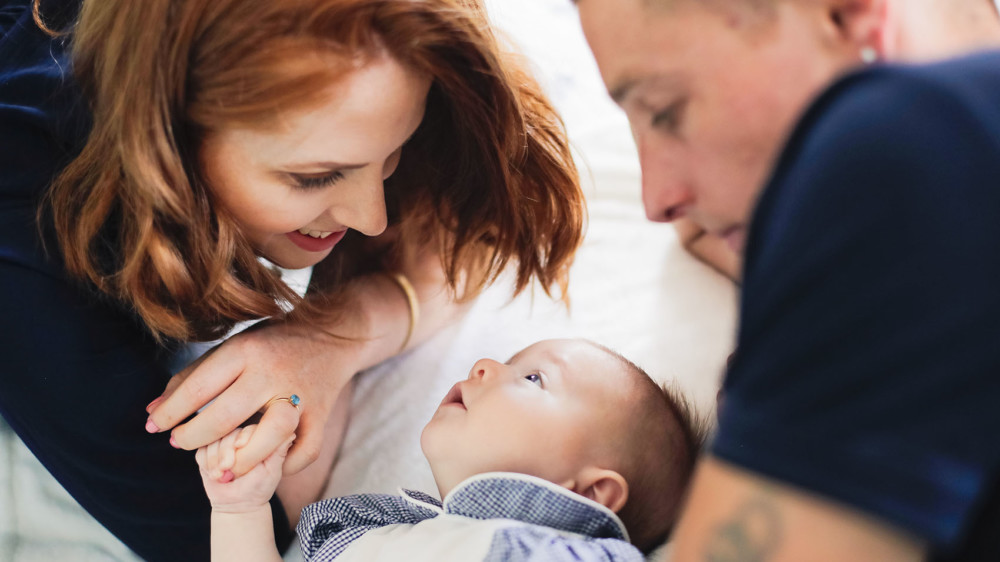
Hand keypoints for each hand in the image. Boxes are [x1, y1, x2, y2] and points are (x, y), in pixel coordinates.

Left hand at [146, 319, 360, 476]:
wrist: (332, 334)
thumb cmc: (270, 344)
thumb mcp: (231, 348)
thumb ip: (191, 378)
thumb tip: (151, 411)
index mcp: (246, 351)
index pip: (199, 387)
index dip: (170, 412)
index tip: (153, 427)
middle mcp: (272, 372)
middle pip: (226, 415)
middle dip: (193, 437)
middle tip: (179, 444)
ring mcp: (300, 393)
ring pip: (271, 435)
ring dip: (242, 459)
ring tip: (223, 468)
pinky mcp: (322, 412)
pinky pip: (306, 449)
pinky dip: (287, 465)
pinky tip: (268, 465)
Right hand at [196, 425, 291, 511]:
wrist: (239, 504)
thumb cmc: (259, 486)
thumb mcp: (272, 470)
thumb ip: (279, 451)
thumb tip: (291, 433)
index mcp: (257, 436)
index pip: (247, 427)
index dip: (242, 436)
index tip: (240, 446)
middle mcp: (239, 436)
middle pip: (227, 431)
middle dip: (225, 451)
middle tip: (227, 467)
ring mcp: (221, 442)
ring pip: (212, 440)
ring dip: (215, 459)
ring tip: (222, 475)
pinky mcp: (206, 452)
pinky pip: (200, 450)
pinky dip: (206, 462)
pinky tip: (215, 474)